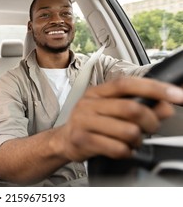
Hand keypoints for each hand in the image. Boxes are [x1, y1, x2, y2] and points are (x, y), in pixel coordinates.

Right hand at [60, 77, 182, 161]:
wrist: (64, 140)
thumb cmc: (91, 123)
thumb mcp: (113, 111)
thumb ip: (141, 106)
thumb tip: (165, 106)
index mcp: (97, 92)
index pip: (127, 83)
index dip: (155, 88)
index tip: (178, 95)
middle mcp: (89, 103)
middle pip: (131, 108)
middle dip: (151, 121)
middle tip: (151, 128)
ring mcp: (83, 121)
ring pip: (128, 131)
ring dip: (138, 140)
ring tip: (132, 141)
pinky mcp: (82, 139)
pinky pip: (117, 148)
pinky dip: (127, 152)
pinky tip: (122, 149)